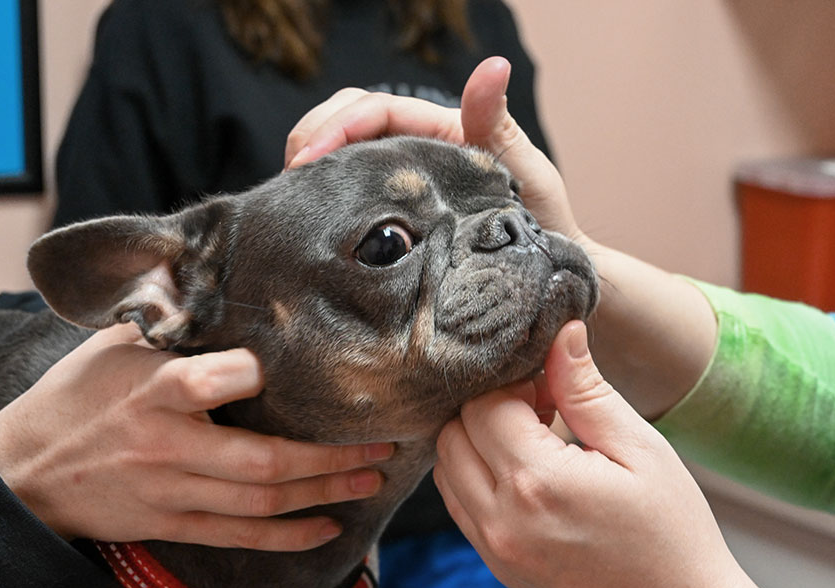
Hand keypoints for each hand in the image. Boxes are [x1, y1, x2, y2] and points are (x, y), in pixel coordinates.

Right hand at [0, 324, 392, 550]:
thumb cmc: (79, 396)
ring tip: (372, 480)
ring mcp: (172, 492)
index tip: (304, 363)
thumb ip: (171, 322)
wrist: (26, 472)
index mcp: (152, 392)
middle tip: (383, 445)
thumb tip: (226, 273)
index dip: (251, 375)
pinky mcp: (172, 523)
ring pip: (261, 502)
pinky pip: (240, 536)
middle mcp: (167, 446)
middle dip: (331, 457)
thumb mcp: (116, 347)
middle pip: (261, 460)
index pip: (206, 382)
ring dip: (324, 493)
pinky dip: (288, 535)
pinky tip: (330, 525)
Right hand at [284, 57, 584, 242]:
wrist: (544, 274)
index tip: (306, 159)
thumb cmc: (541, 219)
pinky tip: (314, 216)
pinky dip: (328, 195)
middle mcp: (418, 147)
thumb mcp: (524, 170)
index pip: (376, 110)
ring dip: (313, 166)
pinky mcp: (399, 210)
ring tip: (291, 197)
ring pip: (346, 155)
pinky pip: (355, 191)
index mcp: (441, 129)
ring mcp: (405, 177)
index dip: (336, 126)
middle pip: (350, 121)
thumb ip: (497, 124)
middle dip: (312, 138)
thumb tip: (493, 67)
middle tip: (289, 179)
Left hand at [433, 321, 790, 587]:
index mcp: (537, 483)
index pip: (484, 404)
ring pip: (447, 470)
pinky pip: (460, 506)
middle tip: (542, 408)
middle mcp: (501, 520)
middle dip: (489, 408)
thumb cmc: (674, 537)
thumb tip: (561, 335)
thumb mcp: (641, 450)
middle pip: (453, 433)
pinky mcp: (498, 567)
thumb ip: (587, 390)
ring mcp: (495, 549)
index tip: (549, 385)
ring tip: (535, 440)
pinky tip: (527, 473)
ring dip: (478, 441)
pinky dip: (478, 477)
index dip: (514, 383)